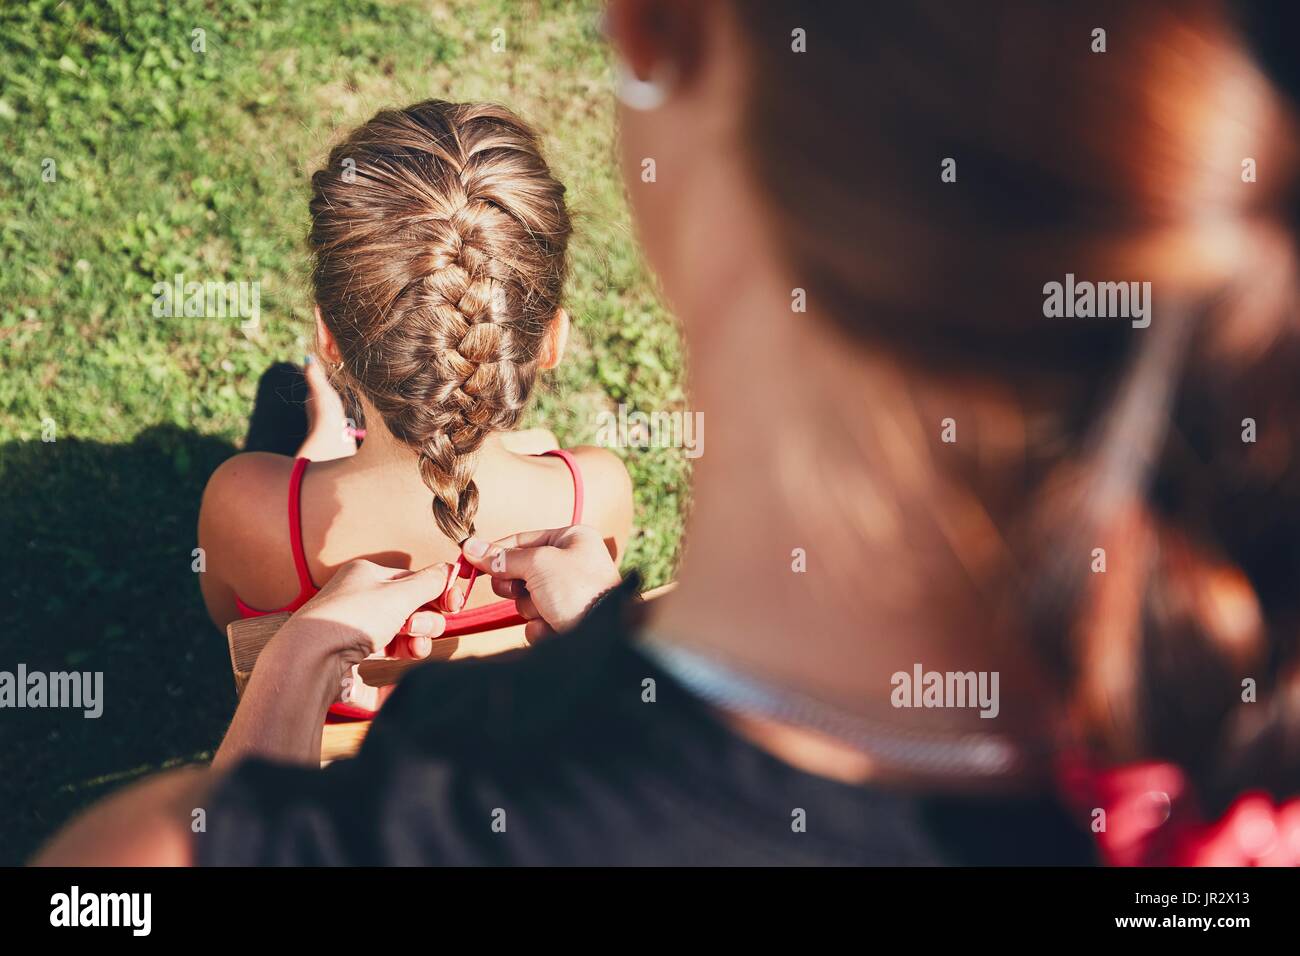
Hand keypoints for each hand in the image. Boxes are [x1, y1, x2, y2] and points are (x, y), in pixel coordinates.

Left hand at [281, 559, 455, 666]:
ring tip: (414, 648)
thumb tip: (452, 569)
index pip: (413, 579)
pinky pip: (388, 656)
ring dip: (418, 640)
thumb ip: (431, 582)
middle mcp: (361, 600)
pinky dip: (402, 658)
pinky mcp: (355, 660)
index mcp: (367, 576)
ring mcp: (357, 631)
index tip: (455, 604)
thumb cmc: (351, 619)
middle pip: (411, 607)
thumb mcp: (399, 593)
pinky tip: (406, 662)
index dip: (437, 591)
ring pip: (403, 634)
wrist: (311, 661)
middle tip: (416, 627)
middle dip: (425, 619)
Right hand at [460, 525, 621, 642]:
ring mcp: (569, 594)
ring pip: (526, 600)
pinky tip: (555, 628)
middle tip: (518, 589)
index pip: (521, 540)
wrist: (604, 636)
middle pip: (520, 571)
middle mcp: (572, 563)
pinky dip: (541, 627)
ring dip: (531, 608)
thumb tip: (470, 546)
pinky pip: (537, 621)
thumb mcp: (538, 564)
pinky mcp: (565, 621)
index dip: (494, 552)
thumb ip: (503, 557)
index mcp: (571, 539)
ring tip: (550, 611)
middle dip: (516, 585)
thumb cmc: (578, 589)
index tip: (468, 562)